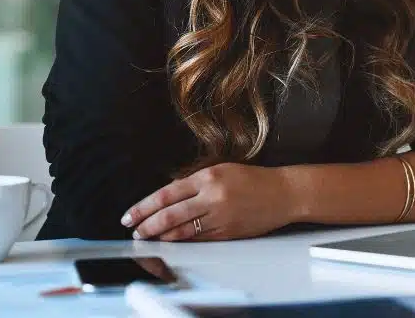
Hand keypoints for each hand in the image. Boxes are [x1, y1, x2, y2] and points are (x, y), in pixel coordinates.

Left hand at [120, 163, 295, 241]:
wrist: (283, 193)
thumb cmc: (253, 180)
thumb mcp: (222, 170)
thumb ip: (196, 183)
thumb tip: (169, 197)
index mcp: (208, 177)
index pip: (167, 194)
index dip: (145, 207)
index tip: (131, 214)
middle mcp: (212, 197)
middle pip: (170, 215)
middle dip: (148, 225)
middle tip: (135, 231)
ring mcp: (220, 217)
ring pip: (182, 232)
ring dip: (161, 237)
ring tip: (148, 239)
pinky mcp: (227, 233)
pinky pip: (199, 241)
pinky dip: (182, 243)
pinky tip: (171, 244)